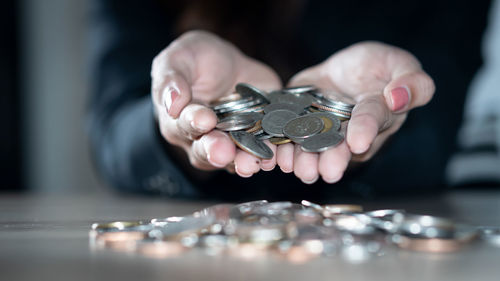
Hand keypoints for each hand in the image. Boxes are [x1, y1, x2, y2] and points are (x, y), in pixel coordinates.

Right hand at [151, 30, 281, 176]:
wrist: (227, 64)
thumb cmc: (194, 60)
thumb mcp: (178, 59)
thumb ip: (170, 80)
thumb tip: (172, 103)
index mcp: (179, 120)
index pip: (184, 126)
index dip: (194, 123)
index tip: (204, 119)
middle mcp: (202, 139)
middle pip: (206, 151)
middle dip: (216, 151)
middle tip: (224, 151)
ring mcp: (230, 142)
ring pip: (233, 159)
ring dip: (242, 161)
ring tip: (250, 162)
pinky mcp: (256, 139)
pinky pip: (262, 151)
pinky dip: (269, 154)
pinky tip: (274, 154)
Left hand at [282, 41, 434, 183]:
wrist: (346, 69)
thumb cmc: (380, 67)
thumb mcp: (400, 65)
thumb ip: (412, 83)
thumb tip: (398, 98)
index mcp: (376, 117)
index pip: (371, 121)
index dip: (364, 131)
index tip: (357, 143)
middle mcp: (348, 131)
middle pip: (339, 146)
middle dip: (330, 158)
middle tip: (324, 171)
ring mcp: (321, 130)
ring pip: (312, 148)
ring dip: (303, 159)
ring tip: (294, 166)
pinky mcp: (297, 123)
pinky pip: (287, 136)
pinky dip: (278, 147)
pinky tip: (271, 156)